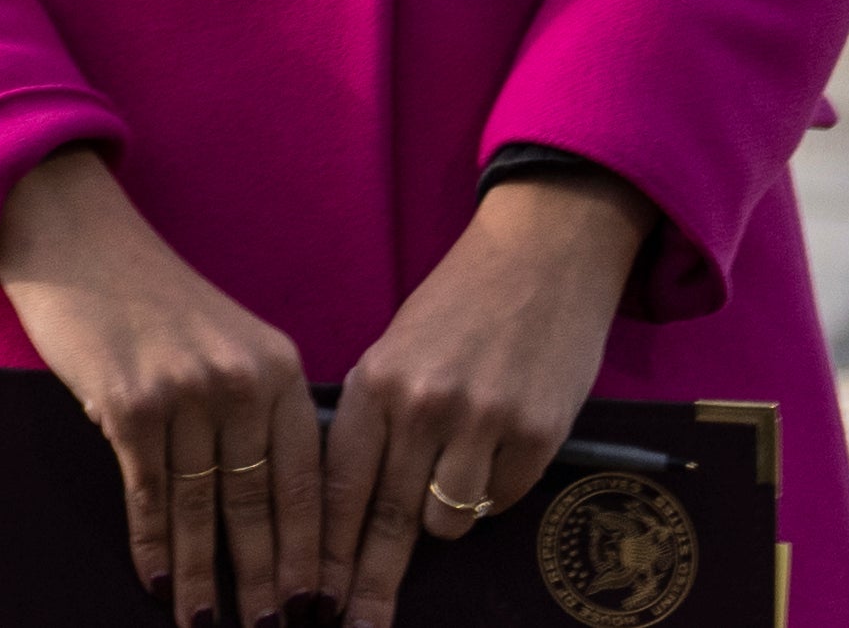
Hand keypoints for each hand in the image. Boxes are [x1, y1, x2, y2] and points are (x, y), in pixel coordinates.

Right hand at [0, 145, 318, 623]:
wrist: (75, 237)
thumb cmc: (152, 297)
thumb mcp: (228, 341)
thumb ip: (259, 407)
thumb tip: (279, 505)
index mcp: (279, 369)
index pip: (308, 481)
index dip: (312, 551)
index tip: (318, 603)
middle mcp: (239, 382)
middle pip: (258, 504)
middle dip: (265, 580)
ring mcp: (183, 393)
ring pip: (201, 508)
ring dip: (205, 576)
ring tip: (210, 624)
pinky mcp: (127, 403)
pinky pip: (147, 492)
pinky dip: (151, 544)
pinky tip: (157, 581)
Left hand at [318, 168, 647, 626]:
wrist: (539, 258)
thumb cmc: (460, 306)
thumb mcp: (398, 351)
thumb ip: (378, 417)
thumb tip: (354, 496)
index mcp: (374, 383)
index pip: (335, 486)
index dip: (322, 549)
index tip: (310, 596)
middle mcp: (419, 407)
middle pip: (385, 519)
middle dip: (366, 581)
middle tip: (352, 626)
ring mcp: (479, 423)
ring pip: (446, 518)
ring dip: (444, 516)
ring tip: (453, 474)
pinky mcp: (534, 435)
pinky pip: (500, 500)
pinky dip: (494, 492)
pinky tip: (498, 449)